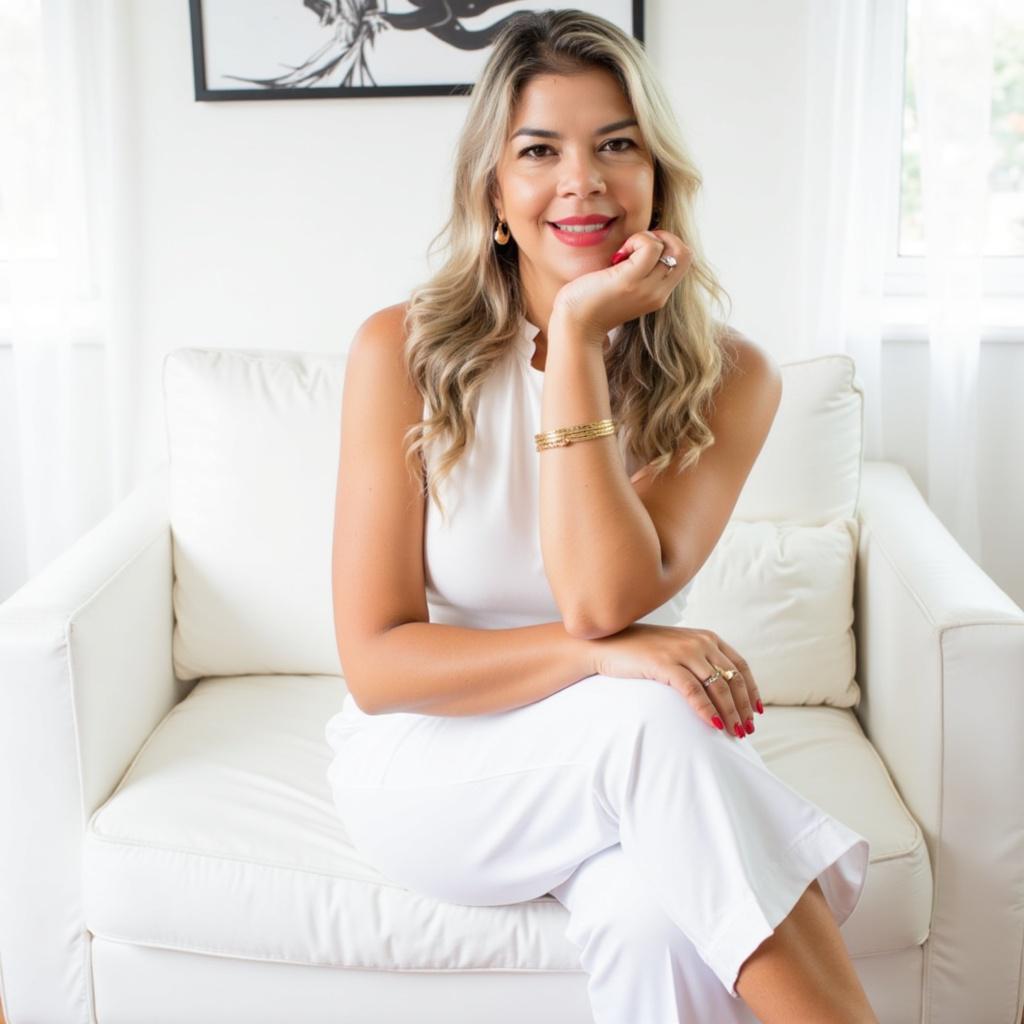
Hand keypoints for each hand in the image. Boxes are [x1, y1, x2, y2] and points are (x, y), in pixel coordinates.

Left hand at [550, 229, 692, 340]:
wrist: (575, 326)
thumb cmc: (590, 304)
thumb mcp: (624, 288)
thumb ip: (638, 273)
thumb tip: (643, 244)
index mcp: (658, 296)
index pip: (683, 262)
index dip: (667, 246)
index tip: (640, 250)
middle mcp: (658, 294)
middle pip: (686, 254)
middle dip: (664, 238)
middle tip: (637, 245)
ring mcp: (646, 288)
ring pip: (671, 248)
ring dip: (648, 238)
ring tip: (625, 251)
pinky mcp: (630, 281)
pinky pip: (651, 247)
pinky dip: (637, 240)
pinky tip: (619, 255)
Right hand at [588, 623, 763, 738]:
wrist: (606, 644)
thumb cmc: (641, 651)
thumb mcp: (677, 649)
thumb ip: (699, 660)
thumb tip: (721, 689)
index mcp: (706, 637)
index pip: (740, 666)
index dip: (752, 690)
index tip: (756, 711)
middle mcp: (700, 641)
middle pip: (734, 679)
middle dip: (743, 707)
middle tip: (747, 730)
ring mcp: (683, 651)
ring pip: (718, 687)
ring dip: (730, 713)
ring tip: (734, 733)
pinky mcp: (665, 663)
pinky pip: (693, 691)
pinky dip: (706, 710)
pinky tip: (712, 725)